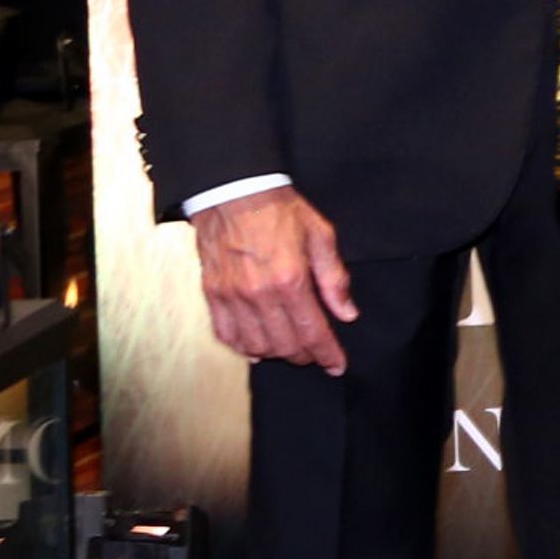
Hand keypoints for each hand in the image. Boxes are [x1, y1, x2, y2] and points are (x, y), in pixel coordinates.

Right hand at [191, 185, 355, 372]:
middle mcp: (259, 294)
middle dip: (305, 356)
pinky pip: (225, 334)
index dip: (327, 354)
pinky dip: (242, 346)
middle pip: (284, 345)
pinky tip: (256, 346)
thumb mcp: (321, 236)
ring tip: (289, 349)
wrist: (234, 193)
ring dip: (275, 354)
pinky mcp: (213, 294)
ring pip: (255, 345)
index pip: (312, 331)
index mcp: (291, 279)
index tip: (336, 365)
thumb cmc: (279, 211)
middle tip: (316, 355)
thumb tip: (347, 312)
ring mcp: (232, 296)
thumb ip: (334, 279)